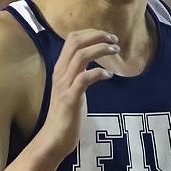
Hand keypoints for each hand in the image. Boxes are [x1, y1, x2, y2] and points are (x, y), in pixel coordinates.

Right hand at [37, 30, 118, 156]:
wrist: (54, 138)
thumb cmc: (66, 114)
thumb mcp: (71, 88)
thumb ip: (78, 74)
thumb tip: (91, 64)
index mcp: (60, 69)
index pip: (72, 39)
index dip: (91, 33)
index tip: (107, 36)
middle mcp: (60, 73)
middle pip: (76, 42)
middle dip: (97, 36)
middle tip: (114, 39)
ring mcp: (64, 85)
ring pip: (81, 56)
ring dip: (100, 49)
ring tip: (115, 50)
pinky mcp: (71, 99)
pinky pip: (85, 78)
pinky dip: (99, 73)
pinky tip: (109, 75)